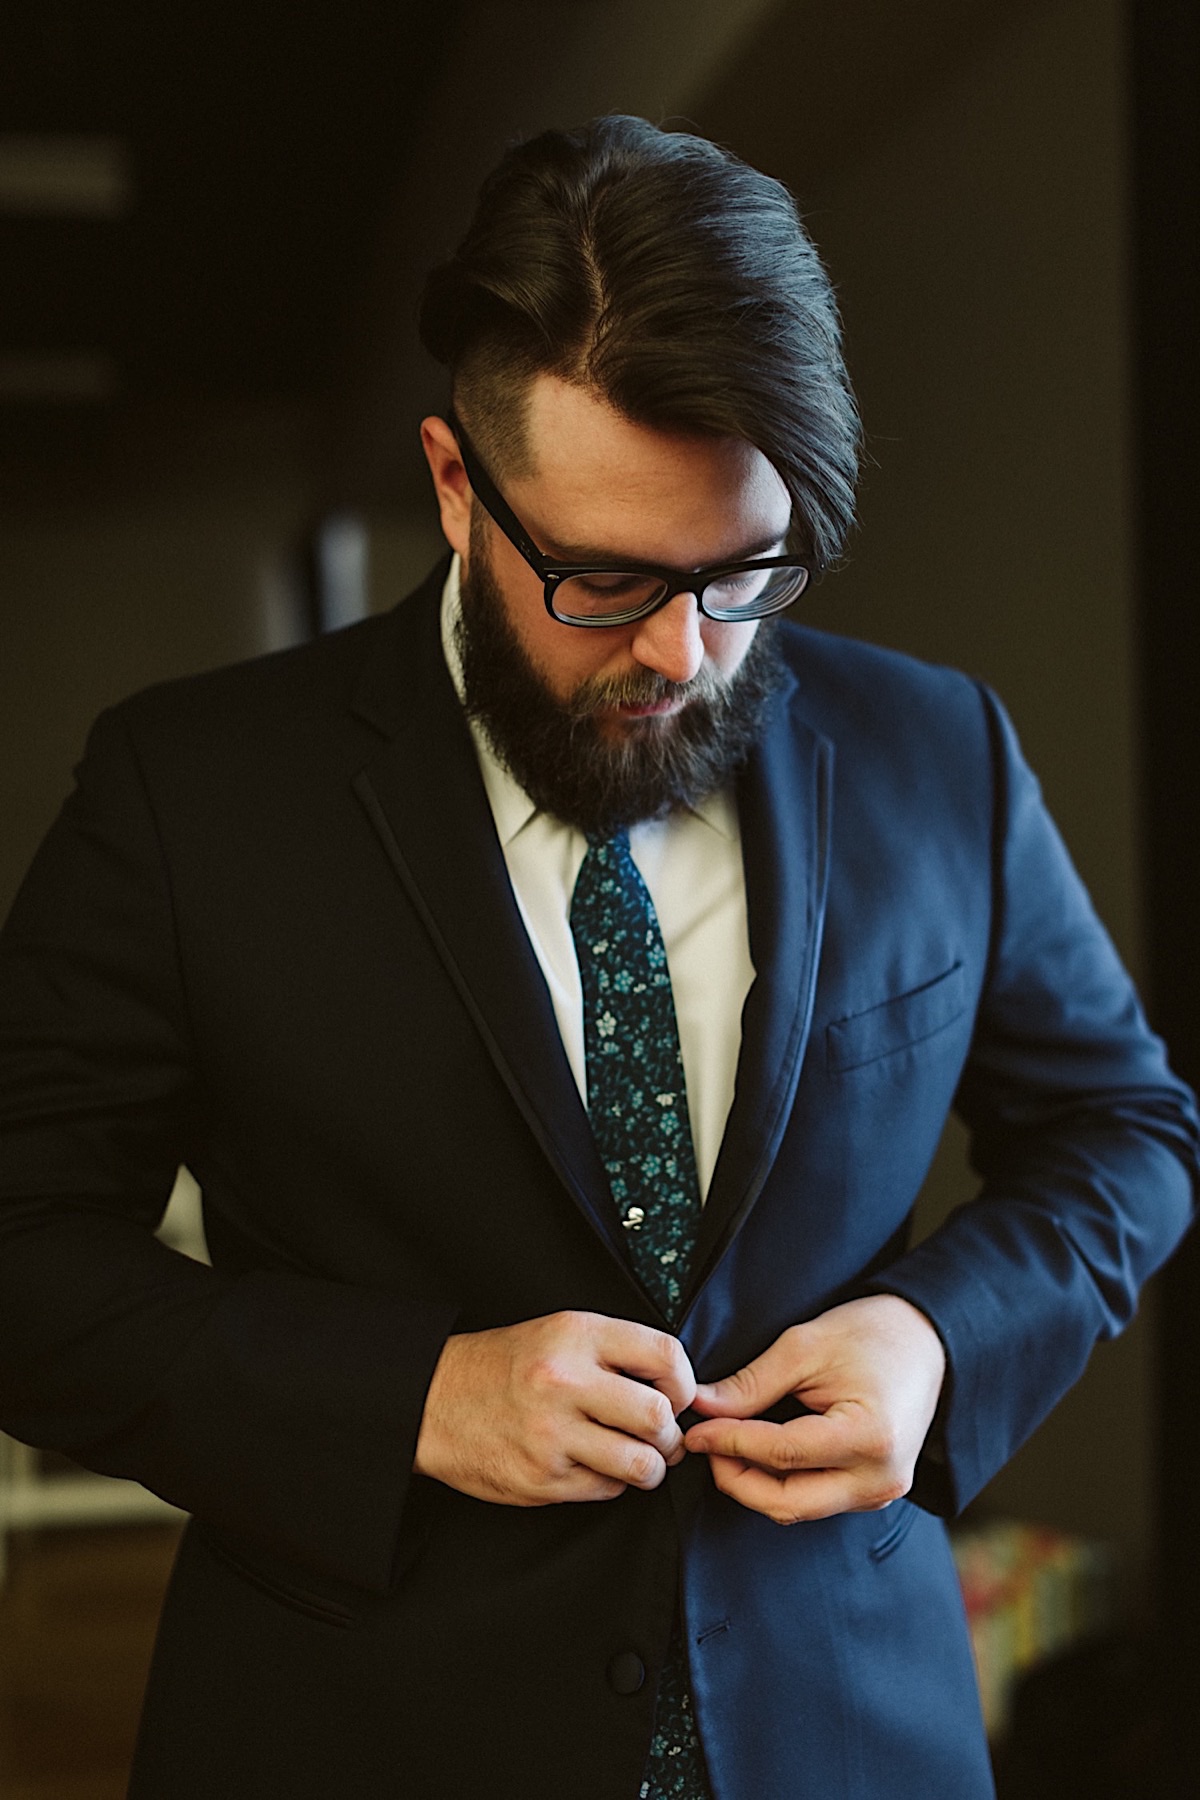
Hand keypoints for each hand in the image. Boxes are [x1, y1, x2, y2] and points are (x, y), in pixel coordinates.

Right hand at [414, 1310, 695, 1505]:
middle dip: (670, 1435)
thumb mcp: (558, 1333)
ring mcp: (551, 1434)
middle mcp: (564, 1382)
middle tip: (661, 1437)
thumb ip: (615, 1352)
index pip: (664, 1356)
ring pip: (641, 1464)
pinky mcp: (541, 1479)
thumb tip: (678, 1388)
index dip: (684, 1382)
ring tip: (639, 1458)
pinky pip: (606, 1490)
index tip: (676, 1395)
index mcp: (575, 1336)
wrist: (433, 1401)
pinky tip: (595, 1466)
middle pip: (658, 1417)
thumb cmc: (504, 1366)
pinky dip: (612, 1483)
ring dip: (650, 1467)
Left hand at [683, 1295, 944, 1524]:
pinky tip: (757, 1453)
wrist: (928, 1341)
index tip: (695, 1429)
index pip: (782, 1454)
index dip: (729, 1444)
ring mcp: (880, 1493)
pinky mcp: (872, 1492)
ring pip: (797, 1508)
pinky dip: (779, 1482)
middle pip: (787, 1503)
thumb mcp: (806, 1346)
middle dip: (736, 1479)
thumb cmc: (873, 1334)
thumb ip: (753, 1384)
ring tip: (725, 1445)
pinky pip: (814, 1499)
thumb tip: (703, 1407)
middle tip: (705, 1445)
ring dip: (754, 1484)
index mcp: (870, 1439)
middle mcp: (879, 1480)